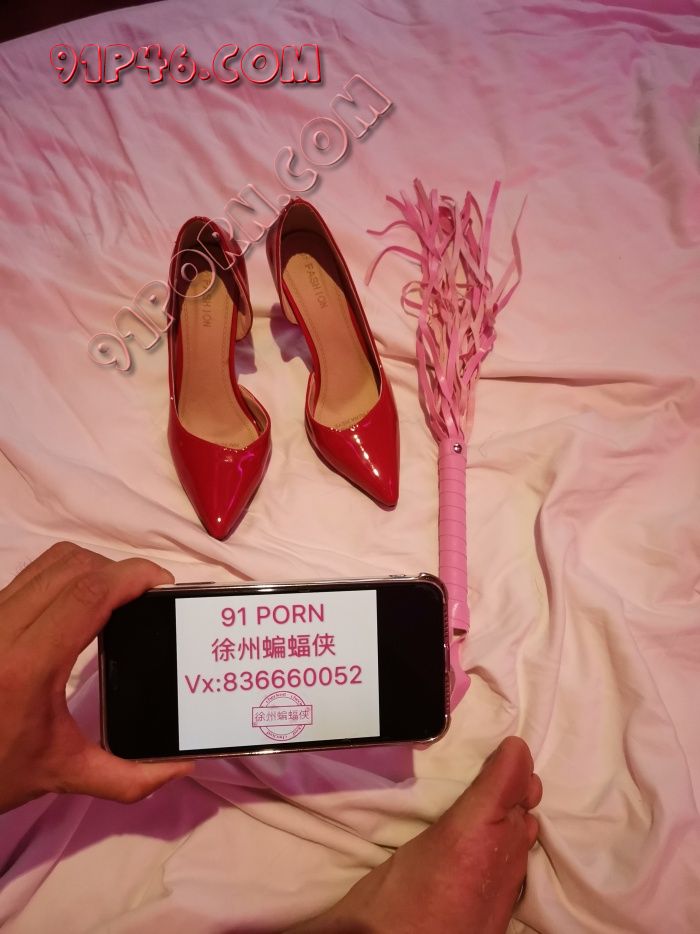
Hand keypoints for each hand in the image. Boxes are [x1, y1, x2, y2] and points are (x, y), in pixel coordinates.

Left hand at [0, 542, 191, 814]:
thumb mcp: (63, 774)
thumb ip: (128, 778)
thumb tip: (182, 768)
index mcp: (27, 665)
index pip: (88, 594)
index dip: (131, 576)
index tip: (163, 584)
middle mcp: (3, 629)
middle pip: (75, 566)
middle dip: (120, 570)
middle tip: (148, 594)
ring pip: (52, 561)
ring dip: (94, 567)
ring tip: (120, 593)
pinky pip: (33, 573)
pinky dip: (68, 574)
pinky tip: (84, 601)